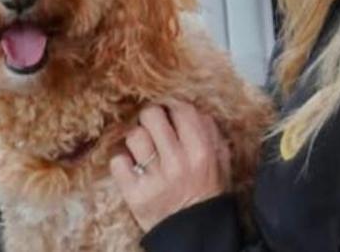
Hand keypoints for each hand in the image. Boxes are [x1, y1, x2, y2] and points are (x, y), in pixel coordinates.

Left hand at [110, 99, 231, 232]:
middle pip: (151, 116)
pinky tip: (132, 167)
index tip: (169, 110)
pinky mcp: (135, 194)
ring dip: (137, 140)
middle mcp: (177, 162)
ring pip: (133, 137)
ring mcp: (154, 179)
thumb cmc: (208, 195)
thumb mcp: (221, 163)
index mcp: (201, 152)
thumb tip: (196, 110)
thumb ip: (212, 135)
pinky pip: (118, 162)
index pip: (182, 110)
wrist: (195, 236)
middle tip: (152, 125)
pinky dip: (122, 162)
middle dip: (151, 117)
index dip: (173, 105)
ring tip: (143, 149)